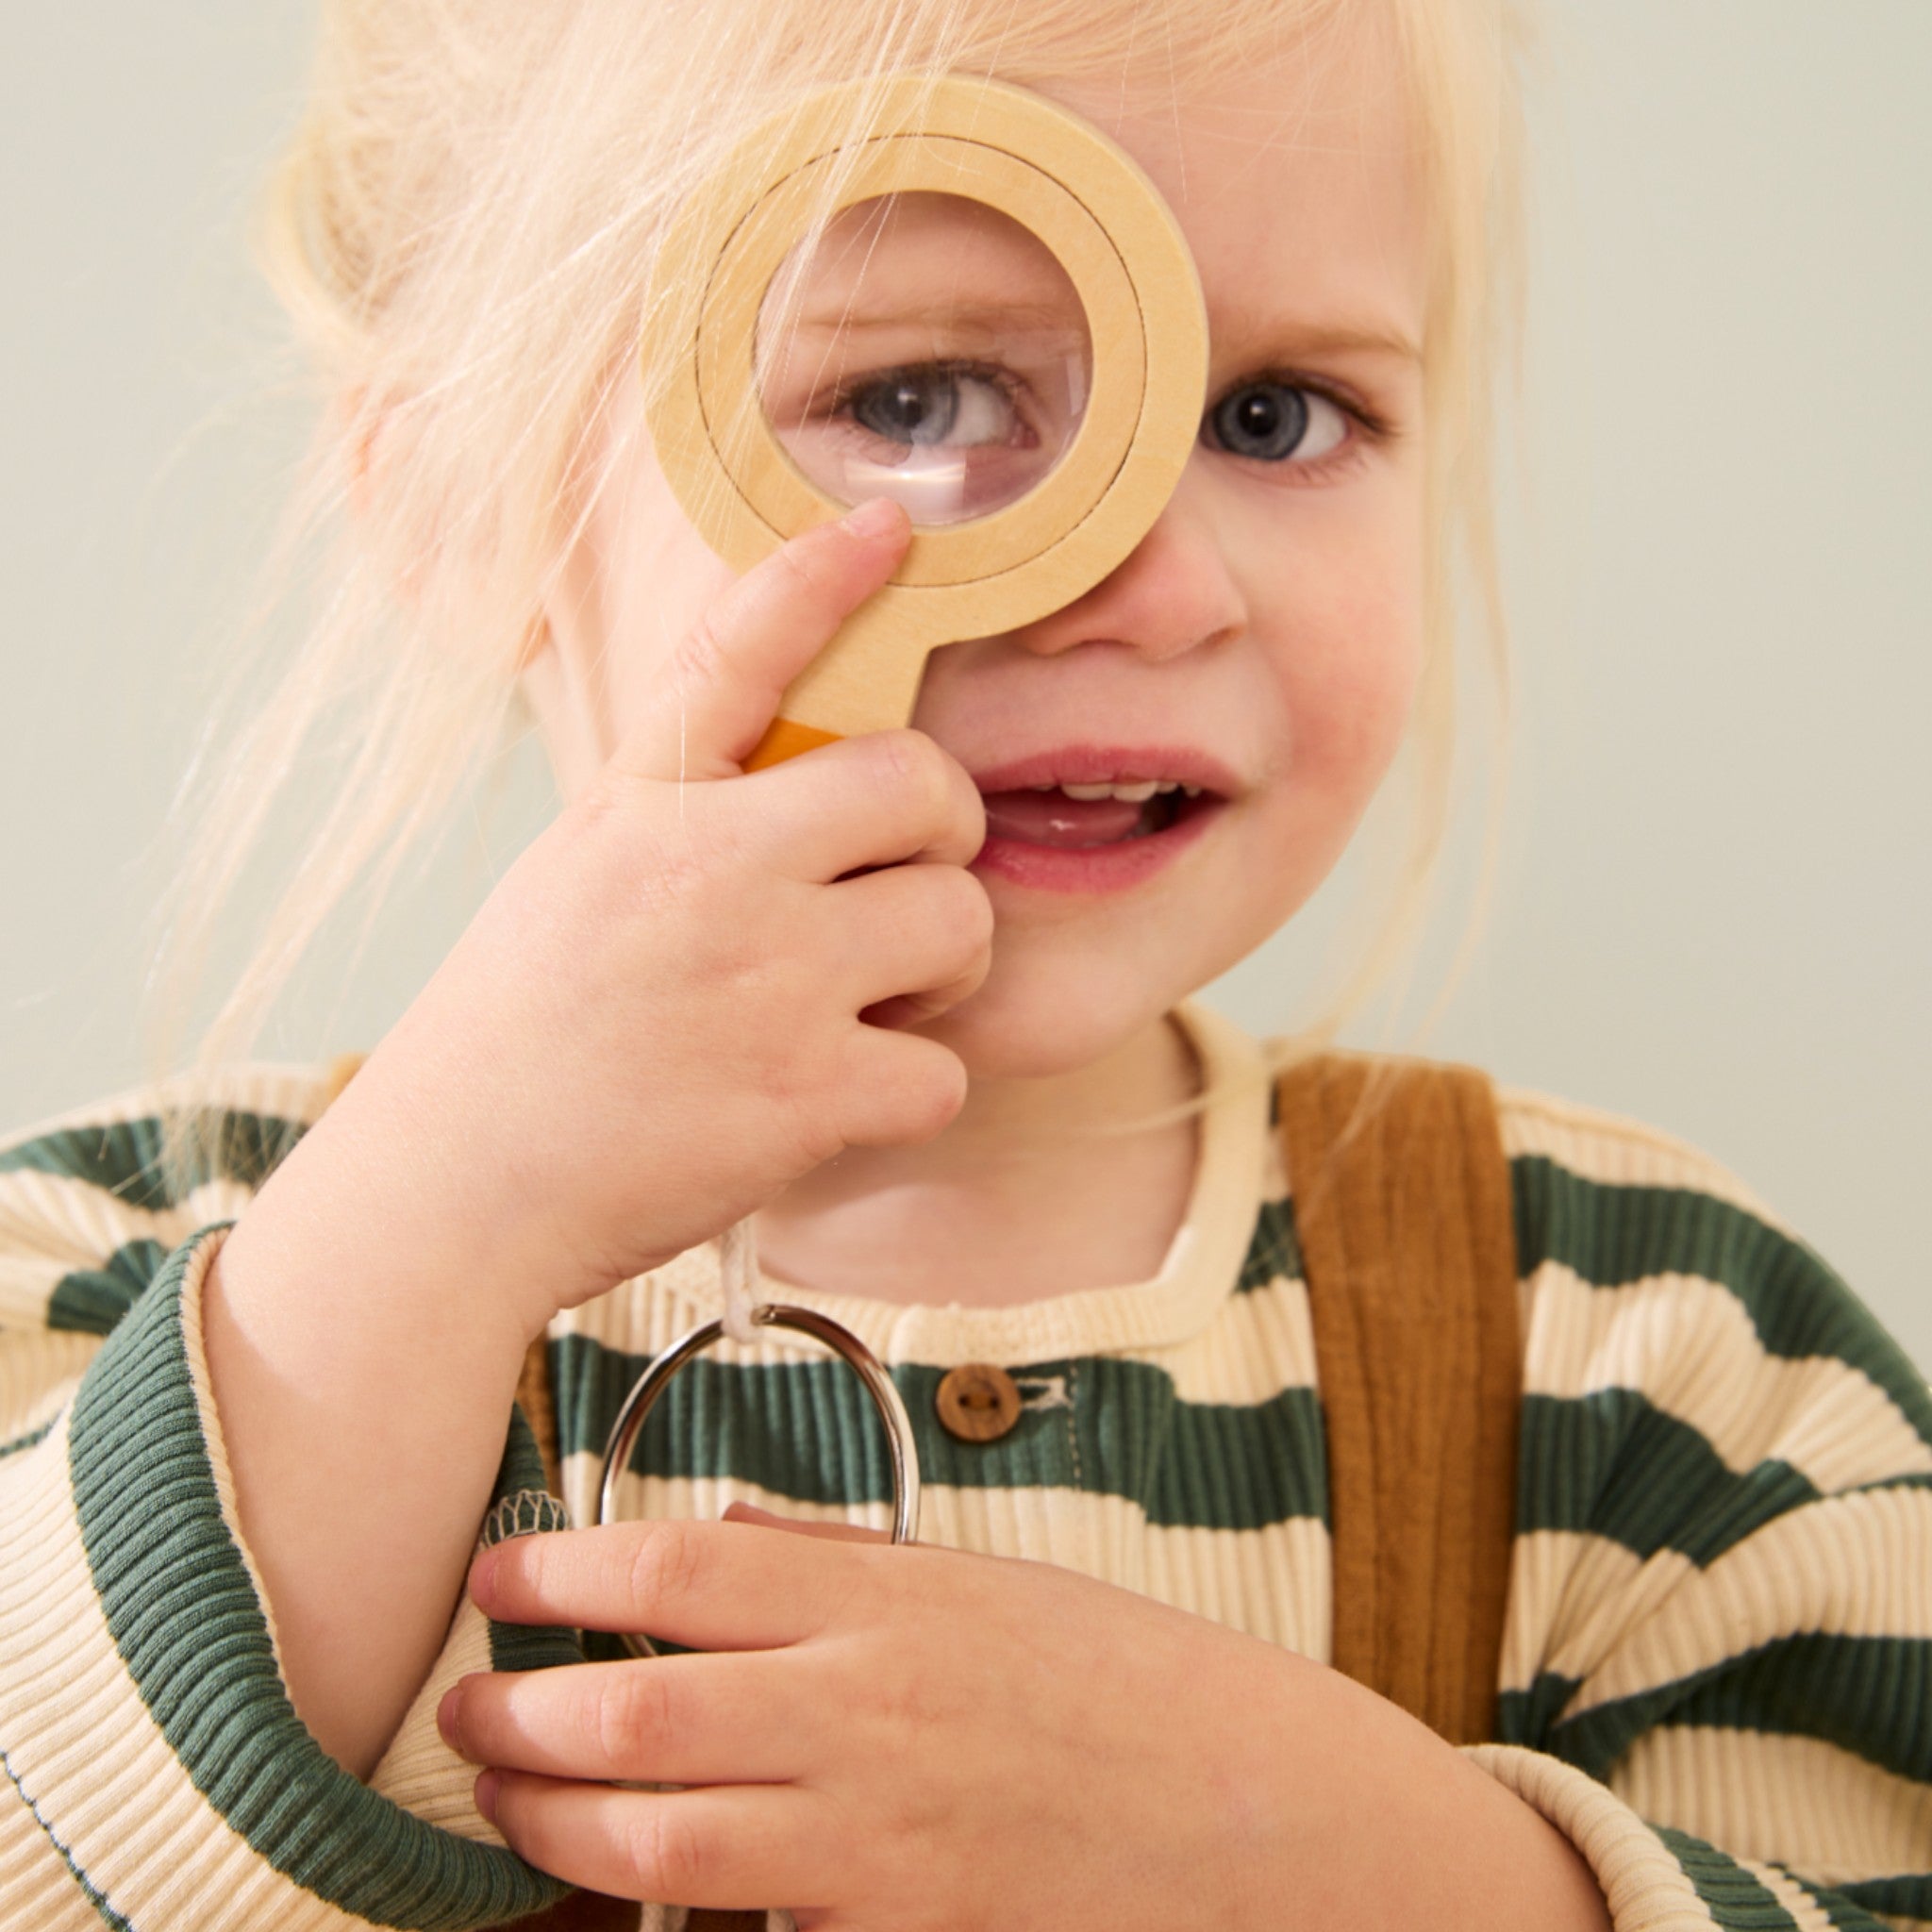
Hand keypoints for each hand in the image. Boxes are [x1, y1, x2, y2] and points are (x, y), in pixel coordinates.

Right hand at [298, 498, 991, 1332]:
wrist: (454, 1189)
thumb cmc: (516, 1034)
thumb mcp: (576, 877)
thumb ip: (684, 820)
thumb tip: (801, 785)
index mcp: (647, 804)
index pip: (740, 652)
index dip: (821, 578)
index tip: (884, 529)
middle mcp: (715, 868)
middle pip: (923, 788)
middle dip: (942, 837)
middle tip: (901, 888)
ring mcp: (769, 979)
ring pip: (961, 923)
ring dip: (942, 972)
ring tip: (867, 1006)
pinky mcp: (806, 1096)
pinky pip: (945, 1069)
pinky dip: (909, 1092)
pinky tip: (838, 1100)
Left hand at [436, 1508, 1323, 1929]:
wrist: (1257, 1819)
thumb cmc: (1124, 1683)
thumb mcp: (988, 1585)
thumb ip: (840, 1568)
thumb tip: (713, 1543)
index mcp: (892, 1605)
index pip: (680, 1568)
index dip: (564, 1567)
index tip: (501, 1569)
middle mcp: (868, 1717)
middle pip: (638, 1712)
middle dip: (521, 1717)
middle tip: (466, 1708)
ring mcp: (878, 1847)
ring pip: (658, 1847)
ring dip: (555, 1828)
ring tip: (510, 1803)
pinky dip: (670, 1920)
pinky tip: (634, 1896)